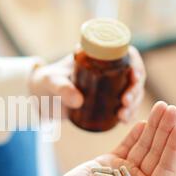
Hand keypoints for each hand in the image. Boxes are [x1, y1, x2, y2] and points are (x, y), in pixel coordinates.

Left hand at [28, 46, 145, 121]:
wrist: (39, 97)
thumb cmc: (45, 82)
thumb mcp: (51, 82)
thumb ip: (62, 88)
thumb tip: (79, 101)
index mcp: (98, 56)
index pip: (126, 54)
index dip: (135, 64)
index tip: (134, 77)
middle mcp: (107, 69)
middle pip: (133, 76)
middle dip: (135, 89)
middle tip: (126, 102)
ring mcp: (108, 86)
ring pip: (131, 92)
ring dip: (134, 104)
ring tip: (123, 117)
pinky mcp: (105, 102)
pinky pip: (123, 106)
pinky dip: (127, 113)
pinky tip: (123, 121)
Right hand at [40, 101, 175, 175]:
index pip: (165, 168)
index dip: (173, 147)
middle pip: (155, 153)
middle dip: (164, 130)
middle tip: (171, 109)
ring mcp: (123, 171)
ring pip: (142, 145)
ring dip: (152, 126)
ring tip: (161, 107)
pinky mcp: (108, 162)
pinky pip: (126, 145)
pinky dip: (135, 134)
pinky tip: (144, 122)